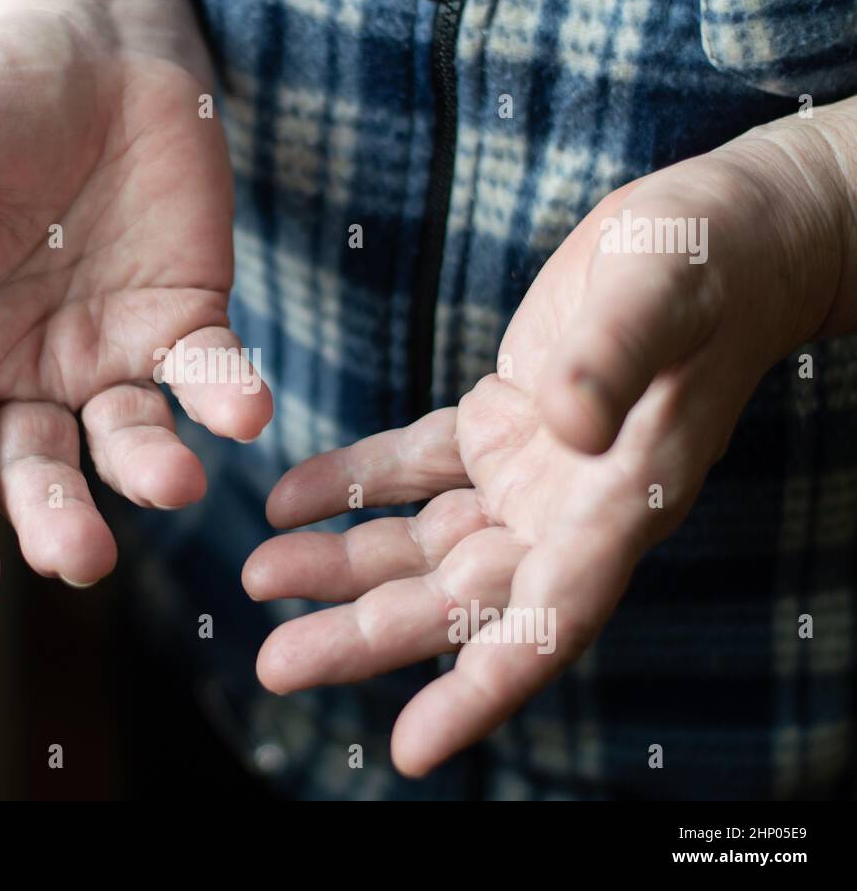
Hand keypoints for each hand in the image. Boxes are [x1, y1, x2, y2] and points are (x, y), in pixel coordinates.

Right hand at [0, 0, 270, 606]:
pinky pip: (209, 373)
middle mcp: (30, 367)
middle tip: (80, 558)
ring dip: (150, 468)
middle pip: (36, 466)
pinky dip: (227, 396)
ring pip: (128, 437)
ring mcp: (111, 351)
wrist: (96, 49)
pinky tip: (245, 412)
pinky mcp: (185, 320)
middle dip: (57, 516)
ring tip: (175, 483)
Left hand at [243, 102, 856, 775]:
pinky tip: (290, 498)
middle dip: (366, 635)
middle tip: (275, 665)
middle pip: (458, 599)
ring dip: (341, 565)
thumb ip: (610, 361)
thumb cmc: (707, 263)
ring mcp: (532, 473)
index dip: (482, 689)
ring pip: (423, 544)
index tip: (412, 747)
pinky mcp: (501, 425)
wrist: (722, 234)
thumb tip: (564, 426)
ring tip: (259, 575)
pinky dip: (354, 484)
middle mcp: (570, 508)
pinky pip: (414, 470)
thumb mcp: (659, 295)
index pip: (549, 620)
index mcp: (620, 501)